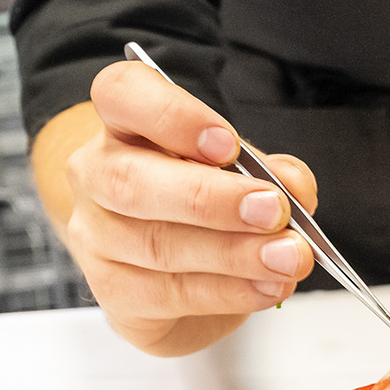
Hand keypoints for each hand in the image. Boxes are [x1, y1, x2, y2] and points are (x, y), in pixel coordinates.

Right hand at [58, 62, 317, 355]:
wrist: (165, 261)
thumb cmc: (201, 195)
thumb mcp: (240, 168)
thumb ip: (270, 171)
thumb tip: (293, 189)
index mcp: (124, 121)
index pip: (122, 94)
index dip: (173, 116)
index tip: (227, 144)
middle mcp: (98, 174)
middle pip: (131, 181)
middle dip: (210, 199)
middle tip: (272, 210)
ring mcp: (97, 237)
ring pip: (156, 245)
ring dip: (233, 253)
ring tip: (285, 257)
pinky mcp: (113, 292)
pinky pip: (167, 295)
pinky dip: (226, 292)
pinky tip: (265, 287)